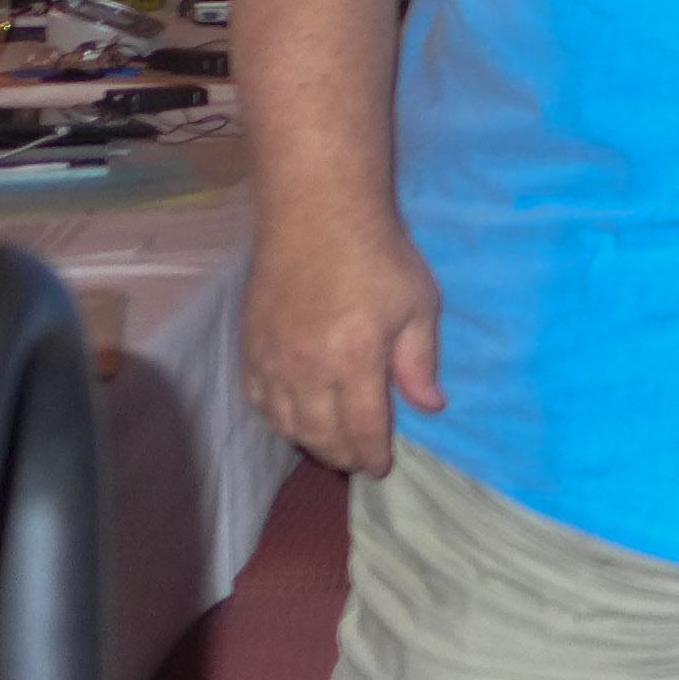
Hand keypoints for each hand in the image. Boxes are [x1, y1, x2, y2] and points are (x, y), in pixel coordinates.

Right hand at [244, 203, 445, 474]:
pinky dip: (277, 419)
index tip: (382, 466)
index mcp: (353, 362)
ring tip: (332, 444)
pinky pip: (258, 401)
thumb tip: (428, 407)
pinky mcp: (249, 346)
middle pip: (321, 436)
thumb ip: (419, 362)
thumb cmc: (378, 255)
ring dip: (311, 442)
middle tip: (360, 460)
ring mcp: (272, 359)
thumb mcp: (417, 305)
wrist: (318, 213)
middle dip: (344, 455)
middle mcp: (306, 370)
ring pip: (286, 424)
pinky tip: (294, 419)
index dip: (372, 455)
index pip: (361, 431)